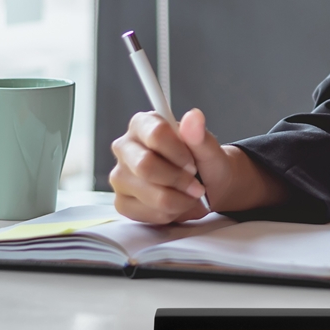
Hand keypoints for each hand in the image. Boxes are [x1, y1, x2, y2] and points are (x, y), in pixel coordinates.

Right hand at [109, 108, 287, 223]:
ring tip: (190, 194)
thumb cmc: (204, 163)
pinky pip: (145, 213)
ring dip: (177, 199)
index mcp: (143, 124)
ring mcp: (120, 176)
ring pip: (147, 193)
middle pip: (145, 165)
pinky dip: (169, 213)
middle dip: (178, 179)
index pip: (155, 134)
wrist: (207, 187)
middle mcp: (125, 148)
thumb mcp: (209, 148)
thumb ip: (199, 134)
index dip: (178, 153)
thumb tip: (194, 116)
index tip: (192, 164)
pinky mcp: (122, 202)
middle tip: (195, 184)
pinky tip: (177, 204)